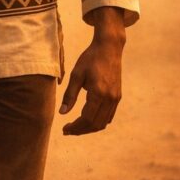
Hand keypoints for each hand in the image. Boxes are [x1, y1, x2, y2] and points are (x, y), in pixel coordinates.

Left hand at [60, 8, 124, 135]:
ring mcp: (115, 98)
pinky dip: (98, 122)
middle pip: (95, 124)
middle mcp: (109, 98)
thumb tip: (62, 113)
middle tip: (68, 130)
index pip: (86, 119)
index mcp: (98, 93)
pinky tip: (88, 119)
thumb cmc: (90, 58)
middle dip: (81, 130)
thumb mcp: (76, 74)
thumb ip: (69, 95)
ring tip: (76, 127)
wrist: (109, 48)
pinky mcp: (117, 96)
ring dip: (89, 128)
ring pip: (103, 123)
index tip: (65, 129)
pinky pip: (109, 116)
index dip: (75, 127)